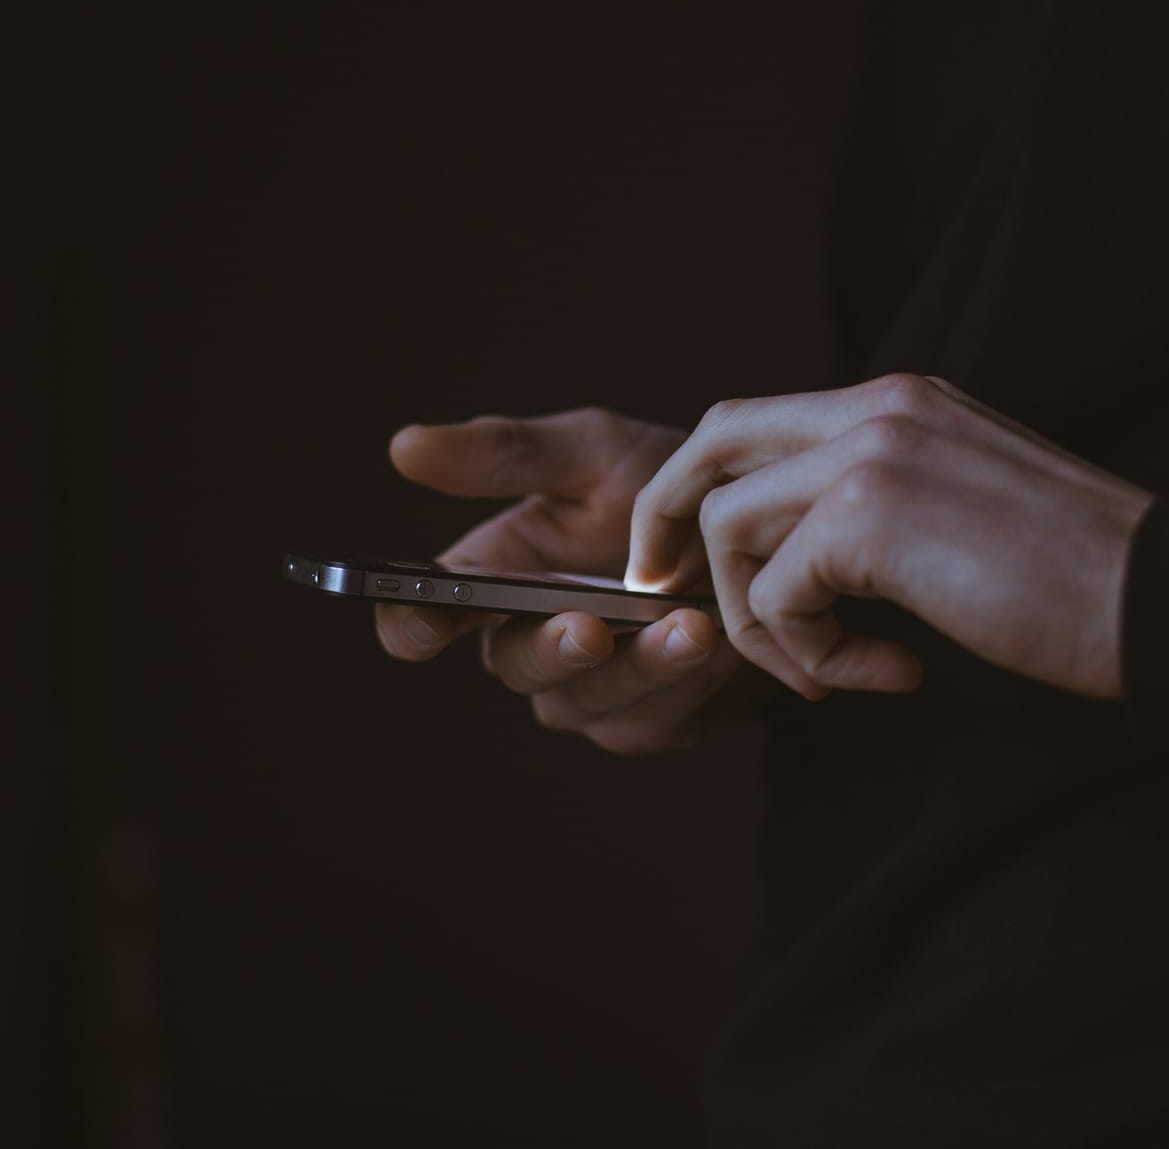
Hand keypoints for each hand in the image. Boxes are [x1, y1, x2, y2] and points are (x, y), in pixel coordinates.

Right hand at [376, 408, 757, 753]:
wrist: (764, 529)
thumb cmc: (664, 484)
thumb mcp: (592, 451)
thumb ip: (506, 454)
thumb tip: (404, 446)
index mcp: (494, 578)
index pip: (425, 617)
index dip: (413, 624)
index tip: (426, 619)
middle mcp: (530, 643)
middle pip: (513, 667)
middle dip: (550, 649)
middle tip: (589, 627)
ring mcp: (590, 692)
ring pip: (587, 703)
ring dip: (639, 668)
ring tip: (690, 625)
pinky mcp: (652, 722)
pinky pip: (654, 721)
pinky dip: (687, 683)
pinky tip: (721, 643)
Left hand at [625, 374, 1154, 700]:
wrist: (1163, 598)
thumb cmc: (1075, 579)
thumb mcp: (961, 510)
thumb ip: (878, 508)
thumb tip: (796, 559)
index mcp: (900, 401)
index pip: (754, 421)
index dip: (700, 488)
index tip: (684, 560)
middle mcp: (877, 406)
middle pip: (712, 442)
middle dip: (667, 521)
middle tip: (662, 594)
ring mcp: (871, 451)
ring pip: (729, 525)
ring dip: (758, 619)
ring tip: (827, 672)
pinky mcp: (870, 515)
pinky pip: (777, 593)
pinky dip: (807, 654)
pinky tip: (883, 674)